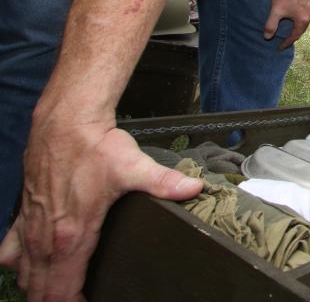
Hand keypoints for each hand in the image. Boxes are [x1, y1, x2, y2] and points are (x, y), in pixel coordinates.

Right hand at [0, 121, 202, 299]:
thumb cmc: (95, 146)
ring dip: (38, 288)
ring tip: (58, 292)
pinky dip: (18, 266)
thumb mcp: (134, 166)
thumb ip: (165, 183)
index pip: (63, 292)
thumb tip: (194, 188)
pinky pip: (8, 253)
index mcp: (72, 236)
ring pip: (24, 276)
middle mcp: (46, 238)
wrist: (65, 123)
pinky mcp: (23, 215)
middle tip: (80, 300)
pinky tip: (31, 266)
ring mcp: (31, 228)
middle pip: (41, 292)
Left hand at [264, 0, 309, 49]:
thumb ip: (271, 25)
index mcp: (302, 21)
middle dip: (292, 36)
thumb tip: (267, 37)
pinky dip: (299, 20)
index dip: (286, 43)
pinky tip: (294, 17)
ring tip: (289, 30)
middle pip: (300, 30)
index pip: (294, 36)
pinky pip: (305, 16)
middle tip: (285, 41)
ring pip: (303, 23)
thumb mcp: (276, 11)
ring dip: (296, 28)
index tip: (279, 47)